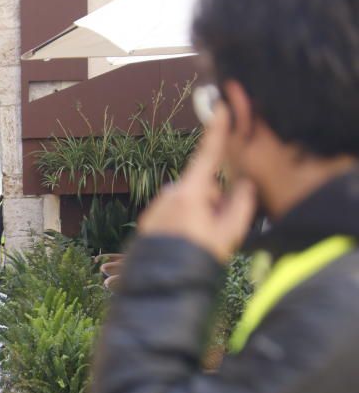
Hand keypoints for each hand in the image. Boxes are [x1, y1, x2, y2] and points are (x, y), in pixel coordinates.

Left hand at [137, 105, 255, 263]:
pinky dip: (184, 224)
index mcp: (189, 192)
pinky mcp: (149, 220)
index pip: (207, 156)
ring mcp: (156, 207)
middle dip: (213, 202)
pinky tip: (184, 245)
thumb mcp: (229, 233)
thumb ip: (241, 203)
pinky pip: (174, 215)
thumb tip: (243, 183)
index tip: (220, 106)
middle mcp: (169, 194)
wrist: (160, 285)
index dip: (216, 131)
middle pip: (202, 188)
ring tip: (197, 243)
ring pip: (189, 203)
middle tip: (215, 231)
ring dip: (198, 216)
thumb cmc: (196, 258)